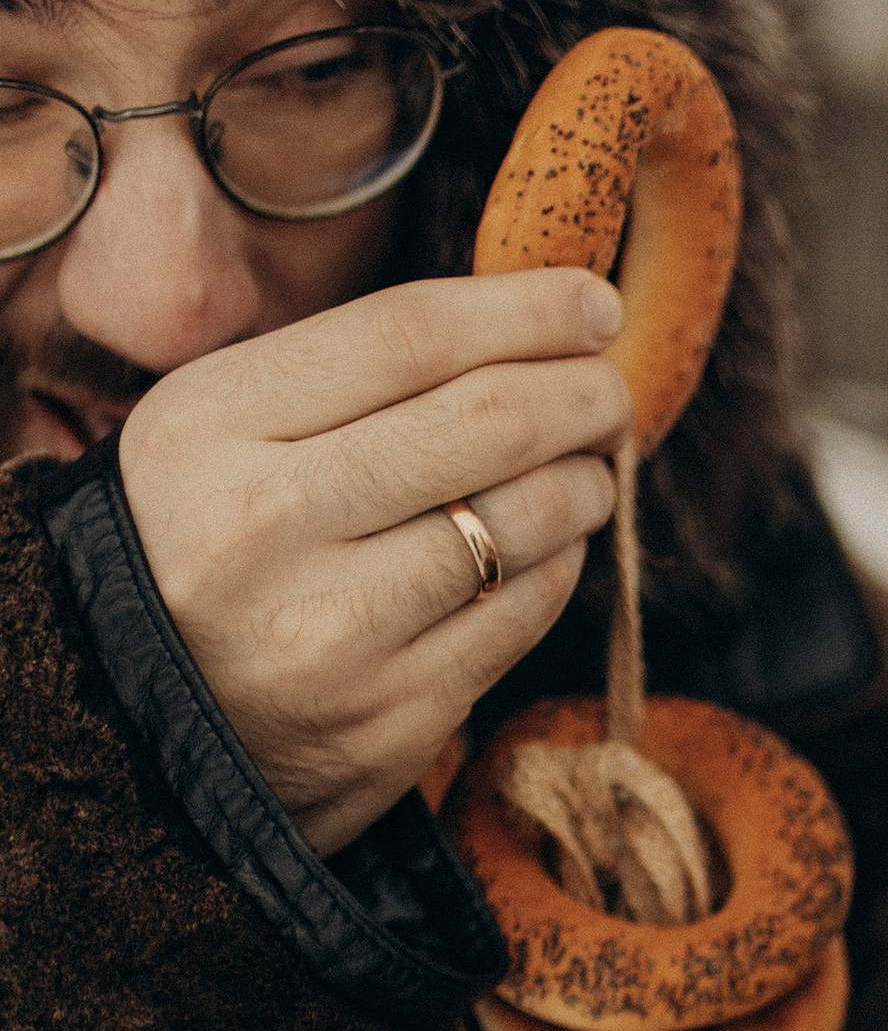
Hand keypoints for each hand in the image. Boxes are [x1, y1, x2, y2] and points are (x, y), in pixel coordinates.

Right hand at [118, 271, 630, 854]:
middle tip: (611, 391)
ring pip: (521, 521)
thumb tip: (535, 326)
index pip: (408, 335)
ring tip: (588, 469)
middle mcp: (265, 525)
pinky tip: (550, 546)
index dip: (526, 309)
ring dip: (584, 483)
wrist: (132, 725)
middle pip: (484, 421)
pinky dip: (558, 565)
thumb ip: (353, 376)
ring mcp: (331, 633)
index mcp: (213, 425)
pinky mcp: (389, 719)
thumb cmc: (201, 546)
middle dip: (581, 394)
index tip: (592, 305)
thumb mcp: (220, 431)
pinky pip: (520, 615)